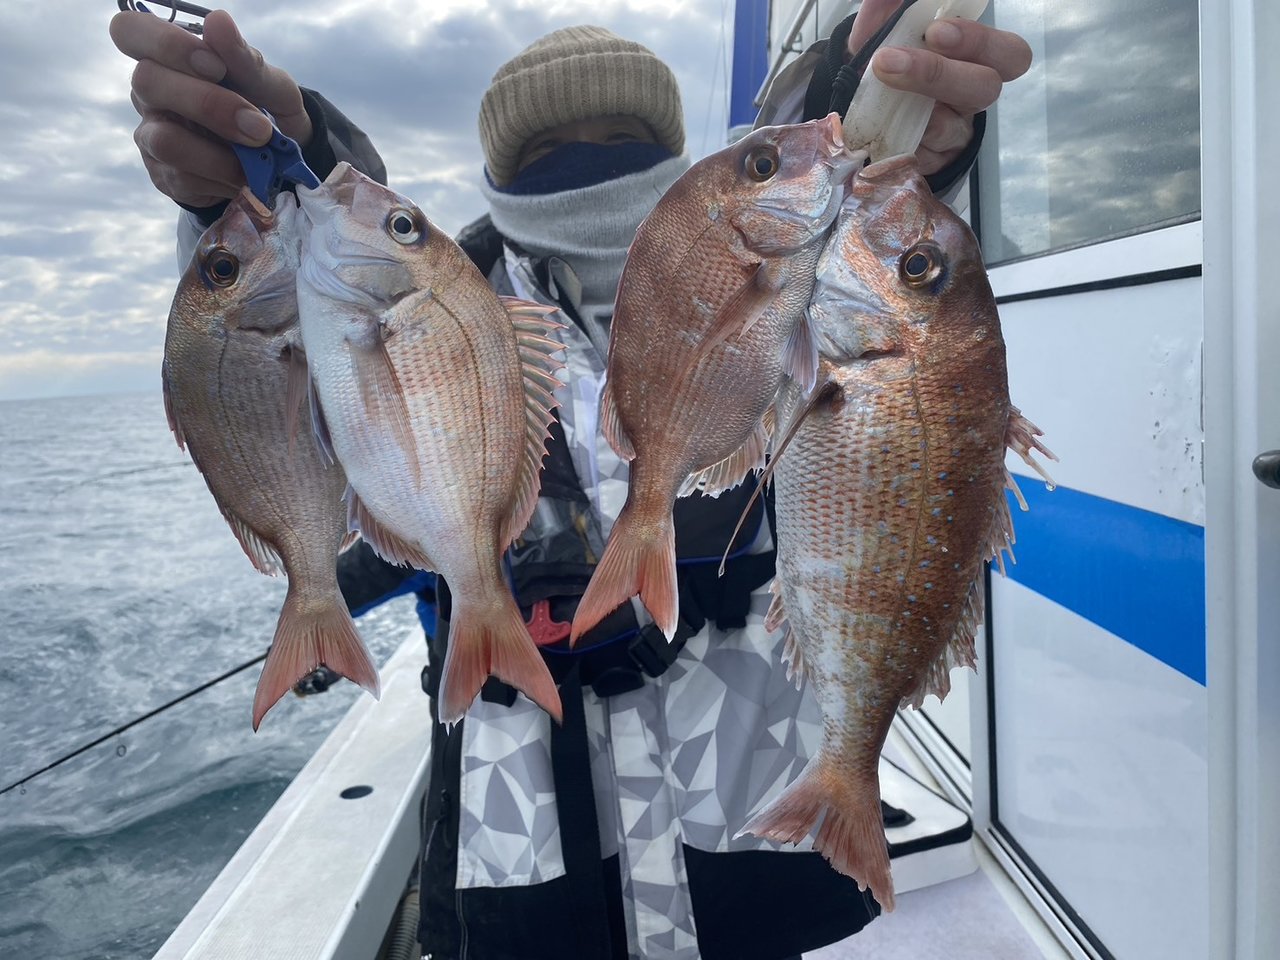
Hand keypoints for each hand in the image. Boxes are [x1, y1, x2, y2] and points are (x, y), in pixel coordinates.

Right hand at [109, 9, 311, 207]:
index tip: (216, 66)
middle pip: (146, 81)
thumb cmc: (267, 109)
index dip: (166, 43)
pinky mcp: (163, 174)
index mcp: (168, 57)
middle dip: (209, 105)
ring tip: (257, 160)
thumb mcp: (270, 85)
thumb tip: (218, 20)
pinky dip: (224, 180)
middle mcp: (150, 92)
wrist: (282, 164)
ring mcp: (151, 134)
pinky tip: (245, 178)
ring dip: (219, 155)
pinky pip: (184, 178)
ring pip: (164, 139)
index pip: (129, 30)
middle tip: (259, 127)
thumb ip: (245, 60)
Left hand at [847, 0, 1031, 174]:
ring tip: (879, 89)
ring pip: (953, 126)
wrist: (857, 110)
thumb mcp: (883, 32)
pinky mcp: (931, 163)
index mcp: (976, 60)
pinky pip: (923, 157)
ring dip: (912, 110)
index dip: (979, 41)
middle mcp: (971, 97)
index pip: (1009, 54)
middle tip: (892, 61)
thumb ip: (888, 12)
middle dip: (940, 73)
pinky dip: (900, 140)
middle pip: (985, 88)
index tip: (934, 30)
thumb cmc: (888, 63)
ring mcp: (953, 133)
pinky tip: (881, 128)